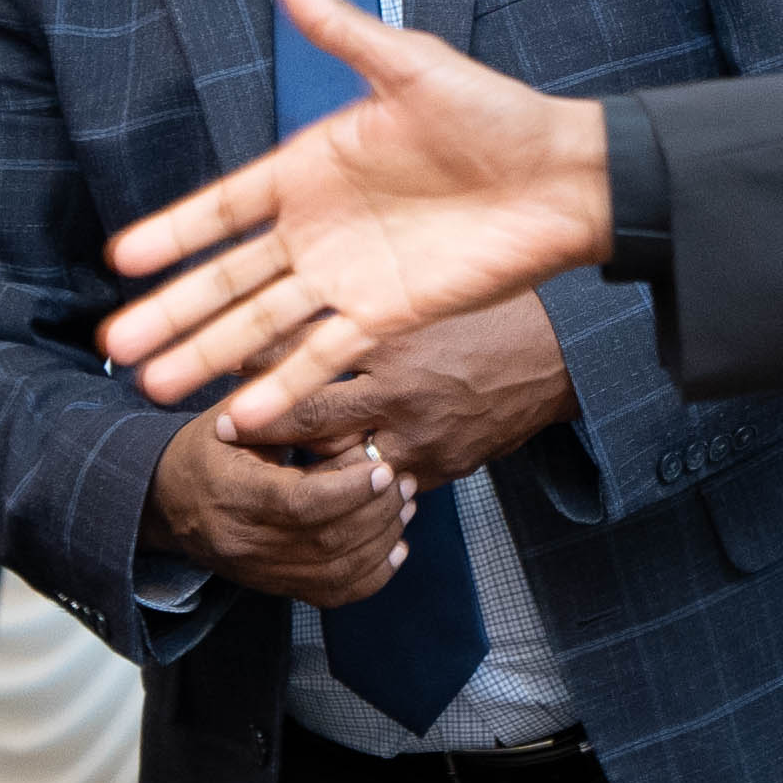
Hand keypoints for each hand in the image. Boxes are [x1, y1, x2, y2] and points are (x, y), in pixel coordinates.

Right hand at [97, 0, 613, 431]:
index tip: (120, 257)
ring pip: (264, 325)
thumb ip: (341, 27)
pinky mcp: (391, 315)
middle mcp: (319, 229)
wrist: (564, 177)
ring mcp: (350, 277)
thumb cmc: (493, 114)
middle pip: (228, 278)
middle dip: (172, 310)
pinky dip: (286, 386)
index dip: (174, 231)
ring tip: (153, 387)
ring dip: (210, 355)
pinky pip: (328, 355)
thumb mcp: (410, 64)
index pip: (224, 207)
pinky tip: (244, 415)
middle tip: (113, 345)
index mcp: (312, 168)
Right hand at [147, 411, 411, 607]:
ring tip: (405, 505)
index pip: (298, 504)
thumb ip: (287, 412)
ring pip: (335, 573)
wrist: (164, 499)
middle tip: (405, 481)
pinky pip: (331, 596)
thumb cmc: (209, 445)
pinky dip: (372, 576)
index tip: (383, 468)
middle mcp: (242, 542)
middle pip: (325, 540)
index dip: (348, 489)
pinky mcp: (273, 587)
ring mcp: (258, 572)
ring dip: (382, 540)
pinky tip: (396, 547)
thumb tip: (348, 406)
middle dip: (376, 512)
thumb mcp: (236, 415)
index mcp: (230, 493)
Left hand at [211, 291, 574, 486]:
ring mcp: (420, 434)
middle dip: (261, 425)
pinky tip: (329, 487)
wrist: (562, 357)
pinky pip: (382, 487)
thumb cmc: (490, 309)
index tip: (222, 362)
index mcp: (392, 334)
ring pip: (340, 463)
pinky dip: (353, 489)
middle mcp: (400, 388)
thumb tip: (302, 300)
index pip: (304, 346)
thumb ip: (369, 303)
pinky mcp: (440, 467)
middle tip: (221, 430)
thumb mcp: (425, 293)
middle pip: (309, 414)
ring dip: (302, 466)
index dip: (256, 359)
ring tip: (261, 472)